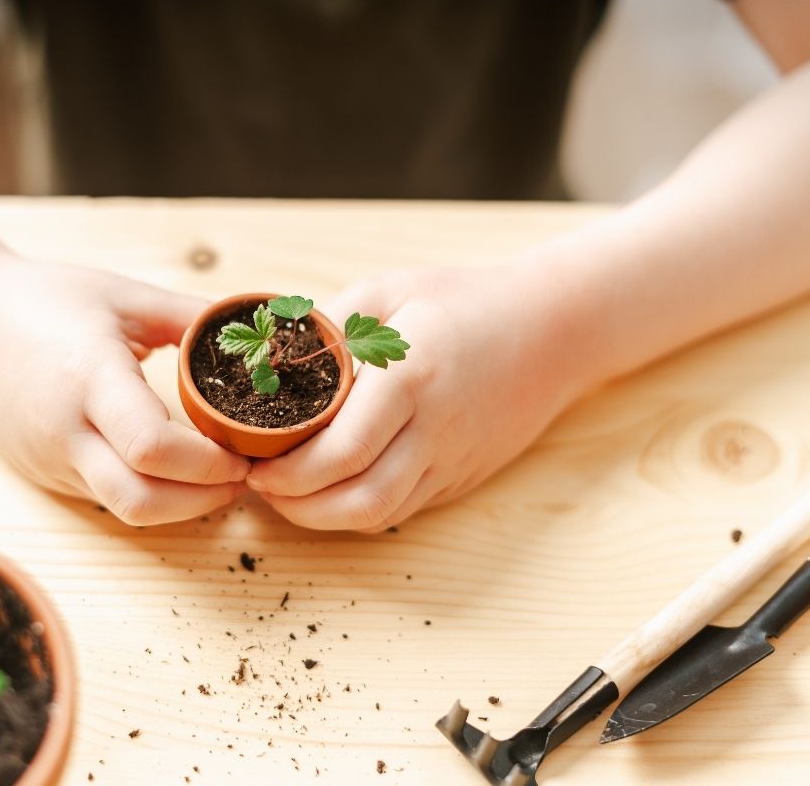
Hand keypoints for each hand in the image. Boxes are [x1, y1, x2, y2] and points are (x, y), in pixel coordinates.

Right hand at [0, 253, 249, 523]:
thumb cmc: (46, 299)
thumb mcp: (125, 296)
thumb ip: (193, 317)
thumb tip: (259, 336)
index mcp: (88, 378)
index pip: (153, 448)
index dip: (208, 464)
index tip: (242, 452)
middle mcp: (64, 430)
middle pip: (141, 502)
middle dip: (203, 501)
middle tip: (241, 478)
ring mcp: (49, 459)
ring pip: (124, 509)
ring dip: (179, 505)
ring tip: (215, 476)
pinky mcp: (43, 474)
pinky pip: (104, 498)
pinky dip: (147, 493)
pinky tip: (171, 470)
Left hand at [246, 263, 586, 530]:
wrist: (556, 329)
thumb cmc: (466, 301)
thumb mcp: (389, 291)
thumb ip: (328, 327)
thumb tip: (266, 361)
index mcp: (412, 376)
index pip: (343, 450)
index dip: (289, 472)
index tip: (253, 462)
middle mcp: (435, 428)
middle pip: (359, 499)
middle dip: (296, 506)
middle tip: (260, 485)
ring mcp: (452, 459)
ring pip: (380, 515)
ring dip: (323, 517)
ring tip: (286, 493)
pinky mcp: (461, 477)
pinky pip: (402, 510)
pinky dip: (357, 510)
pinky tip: (330, 490)